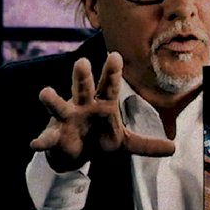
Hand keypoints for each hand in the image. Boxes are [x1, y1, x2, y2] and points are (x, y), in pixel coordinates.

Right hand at [30, 52, 174, 171]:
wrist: (77, 154)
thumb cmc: (100, 138)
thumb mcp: (125, 143)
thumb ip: (147, 144)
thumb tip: (174, 148)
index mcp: (102, 103)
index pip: (108, 85)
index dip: (111, 72)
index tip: (115, 56)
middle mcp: (83, 105)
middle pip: (82, 87)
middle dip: (82, 75)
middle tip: (82, 62)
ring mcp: (66, 118)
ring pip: (58, 104)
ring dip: (52, 99)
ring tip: (45, 93)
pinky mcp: (54, 135)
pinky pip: (47, 137)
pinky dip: (41, 140)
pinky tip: (35, 144)